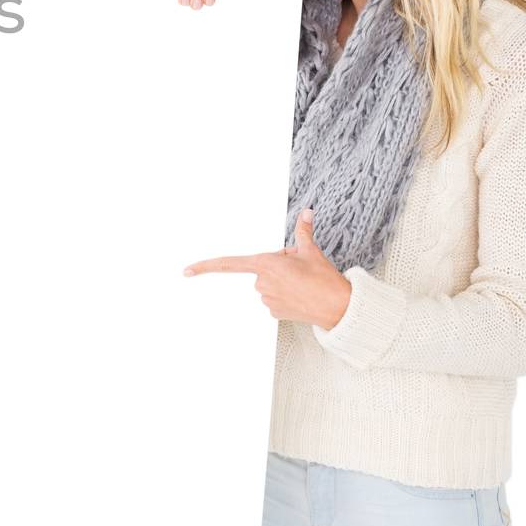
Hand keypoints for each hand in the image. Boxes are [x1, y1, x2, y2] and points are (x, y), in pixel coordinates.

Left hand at [182, 208, 351, 329]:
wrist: (339, 307)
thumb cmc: (324, 279)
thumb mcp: (311, 251)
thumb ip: (303, 231)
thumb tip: (306, 213)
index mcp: (265, 264)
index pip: (228, 264)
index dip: (205, 267)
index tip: (186, 271)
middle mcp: (261, 282)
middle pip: (260, 269)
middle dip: (276, 267)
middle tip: (299, 270)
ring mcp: (266, 299)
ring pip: (267, 284)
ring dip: (281, 281)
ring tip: (303, 283)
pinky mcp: (273, 312)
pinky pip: (273, 299)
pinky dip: (285, 296)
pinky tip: (300, 296)